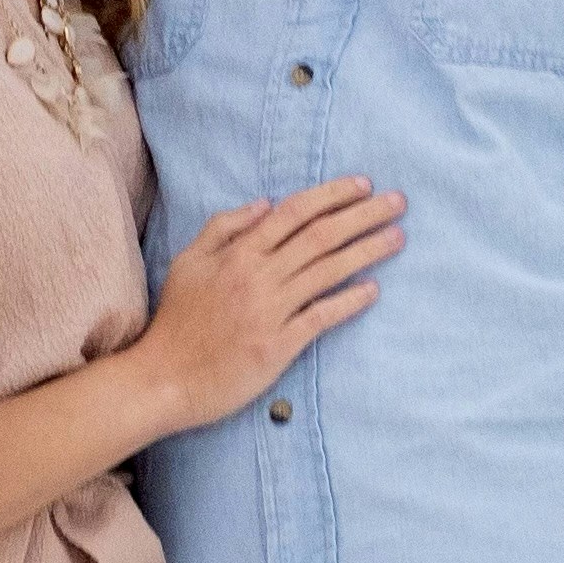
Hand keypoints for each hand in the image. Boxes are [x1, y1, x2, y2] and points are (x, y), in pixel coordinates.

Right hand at [136, 178, 404, 434]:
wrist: (165, 378)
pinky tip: (374, 290)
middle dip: (363, 215)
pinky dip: (350, 301)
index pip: (294, 213)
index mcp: (237, 253)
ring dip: (367, 251)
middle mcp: (257, 276)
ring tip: (397, 237)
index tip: (363, 184)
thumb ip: (224, 228)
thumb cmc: (177, 320)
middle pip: (321, 236)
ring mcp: (270, 311)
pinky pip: (322, 317)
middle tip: (398, 202)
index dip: (332, 195)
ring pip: (328, 271)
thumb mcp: (188, 262)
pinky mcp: (278, 346)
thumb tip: (264, 204)